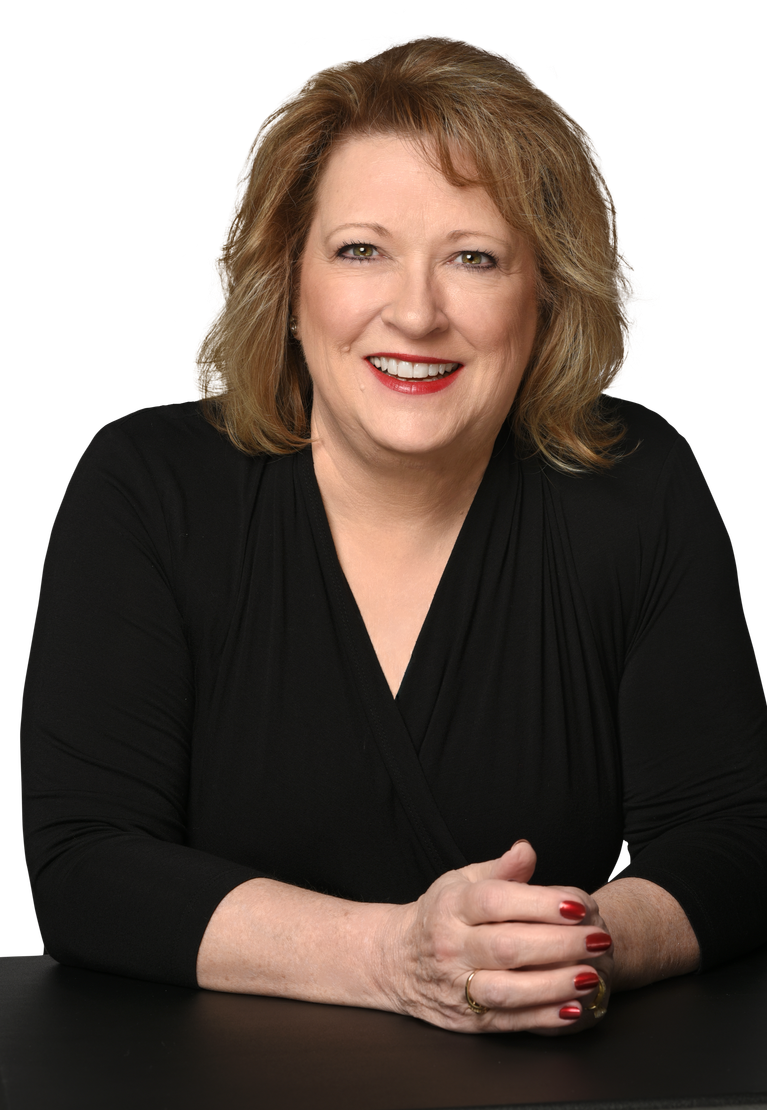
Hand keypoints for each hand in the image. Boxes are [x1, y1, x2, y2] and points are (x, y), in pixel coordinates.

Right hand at [379, 840, 612, 1033]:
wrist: (395, 961)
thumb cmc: (441, 914)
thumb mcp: (461, 881)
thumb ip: (500, 869)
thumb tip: (527, 850)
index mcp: (451, 906)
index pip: (496, 902)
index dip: (539, 903)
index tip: (578, 904)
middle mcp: (450, 946)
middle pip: (507, 946)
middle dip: (559, 944)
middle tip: (599, 938)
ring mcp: (456, 986)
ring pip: (508, 990)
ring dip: (554, 984)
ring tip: (592, 974)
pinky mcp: (467, 1020)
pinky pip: (509, 1021)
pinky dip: (543, 1017)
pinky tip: (574, 1007)